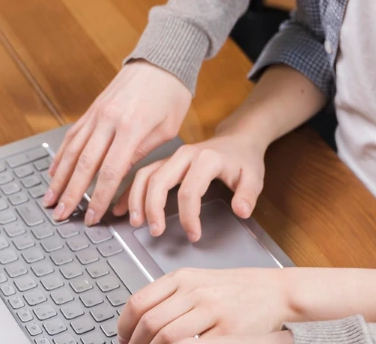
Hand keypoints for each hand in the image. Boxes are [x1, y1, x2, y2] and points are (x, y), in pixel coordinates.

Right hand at [45, 60, 191, 224]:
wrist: (162, 59)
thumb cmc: (171, 94)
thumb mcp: (166, 129)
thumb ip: (141, 153)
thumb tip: (118, 178)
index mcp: (132, 127)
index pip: (109, 172)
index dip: (98, 198)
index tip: (93, 217)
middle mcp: (109, 119)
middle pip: (84, 164)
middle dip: (71, 193)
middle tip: (61, 215)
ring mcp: (97, 112)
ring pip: (72, 150)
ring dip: (58, 178)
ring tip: (50, 199)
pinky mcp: (93, 108)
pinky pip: (73, 135)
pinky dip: (61, 154)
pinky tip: (54, 170)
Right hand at [115, 130, 266, 241]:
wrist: (238, 139)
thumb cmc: (244, 160)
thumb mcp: (254, 176)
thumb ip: (248, 195)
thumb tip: (241, 211)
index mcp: (206, 159)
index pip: (190, 191)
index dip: (188, 216)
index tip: (193, 235)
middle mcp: (185, 155)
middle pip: (160, 180)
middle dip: (153, 208)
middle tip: (155, 232)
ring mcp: (173, 157)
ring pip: (146, 175)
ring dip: (137, 199)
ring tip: (136, 223)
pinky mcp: (165, 161)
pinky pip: (142, 173)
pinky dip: (130, 191)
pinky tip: (121, 208)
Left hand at [118, 268, 294, 343]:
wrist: (276, 290)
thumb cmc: (238, 288)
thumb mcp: (199, 281)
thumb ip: (171, 295)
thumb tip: (140, 319)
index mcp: (184, 278)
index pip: (139, 302)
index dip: (124, 326)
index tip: (122, 337)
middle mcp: (195, 291)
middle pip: (150, 323)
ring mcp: (212, 310)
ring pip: (166, 337)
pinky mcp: (228, 330)